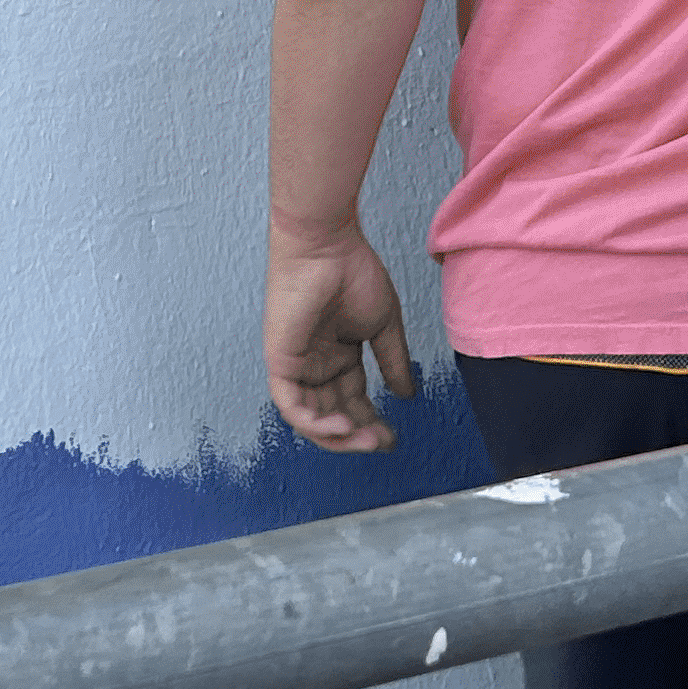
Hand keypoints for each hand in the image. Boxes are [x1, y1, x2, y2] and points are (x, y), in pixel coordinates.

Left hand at [265, 220, 415, 451]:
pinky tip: (341, 427)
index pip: (353, 401)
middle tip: (382, 443)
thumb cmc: (352, 271)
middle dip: (358, 435)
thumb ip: (392, 361)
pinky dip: (314, 423)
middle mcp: (315, 365)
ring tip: (366, 439)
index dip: (371, 423)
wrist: (327, 245)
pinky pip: (292, 406)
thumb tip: (407, 394)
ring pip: (311, 418)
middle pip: (333, 415)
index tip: (393, 437)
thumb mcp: (382, 325)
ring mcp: (296, 365)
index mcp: (338, 356)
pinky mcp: (280, 362)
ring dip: (338, 436)